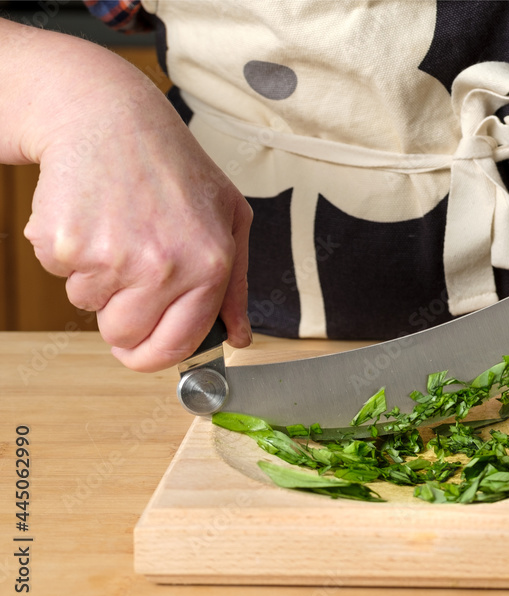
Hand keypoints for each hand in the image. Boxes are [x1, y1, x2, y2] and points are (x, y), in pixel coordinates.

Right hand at [19, 40, 251, 371]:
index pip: (177, 346)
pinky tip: (93, 215)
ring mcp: (110, 257)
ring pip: (87, 306)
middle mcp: (162, 266)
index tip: (144, 349)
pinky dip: (71, 253)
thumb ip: (235, 287)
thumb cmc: (174, 166)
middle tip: (130, 269)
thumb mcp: (229, 218)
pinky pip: (60, 275)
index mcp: (209, 264)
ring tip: (117, 227)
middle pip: (123, 337)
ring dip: (97, 277)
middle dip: (121, 316)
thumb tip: (238, 337)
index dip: (155, 355)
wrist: (109, 116)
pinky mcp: (63, 243)